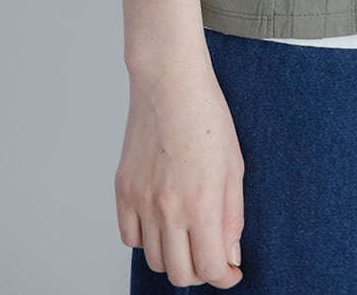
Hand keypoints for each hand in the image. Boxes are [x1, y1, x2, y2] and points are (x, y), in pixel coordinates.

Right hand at [116, 56, 244, 287]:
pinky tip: (161, 221)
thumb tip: (229, 257)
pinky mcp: (123, 190)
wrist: (168, 81)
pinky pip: (129, 237)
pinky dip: (146, 239)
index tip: (230, 271)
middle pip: (180, 274)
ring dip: (174, 257)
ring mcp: (141, 200)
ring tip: (187, 234)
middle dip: (200, 271)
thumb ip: (233, 217)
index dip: (224, 276)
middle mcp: (168, 208)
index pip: (210, 268)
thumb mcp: (234, 166)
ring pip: (154, 260)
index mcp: (201, 202)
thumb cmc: (206, 114)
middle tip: (210, 254)